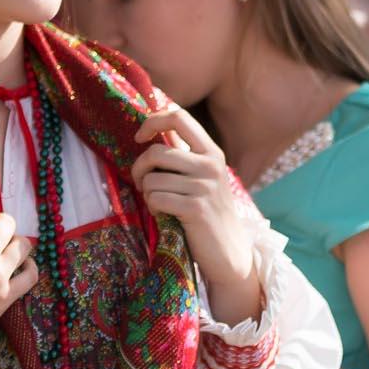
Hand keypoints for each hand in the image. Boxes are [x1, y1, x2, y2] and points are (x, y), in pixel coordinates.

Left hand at [132, 106, 260, 323]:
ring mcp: (204, 186)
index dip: (152, 121)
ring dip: (147, 193)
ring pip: (151, 179)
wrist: (229, 251)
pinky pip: (155, 198)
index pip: (178, 117)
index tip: (140, 137)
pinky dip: (153, 208)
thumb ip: (183, 156)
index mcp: (212, 152)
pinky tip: (164, 215)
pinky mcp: (195, 208)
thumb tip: (151, 132)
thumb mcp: (202, 178)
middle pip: (156, 152)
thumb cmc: (208, 213)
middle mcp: (210, 164)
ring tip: (160, 204)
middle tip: (142, 183)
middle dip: (139, 168)